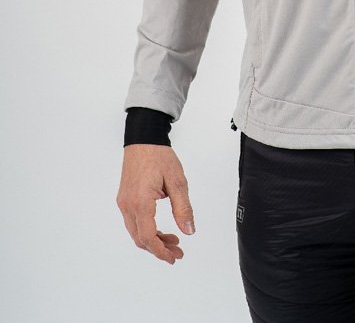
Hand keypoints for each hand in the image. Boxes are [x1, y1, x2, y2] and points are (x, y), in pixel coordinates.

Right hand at [116, 144, 195, 264]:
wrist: (144, 139)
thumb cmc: (160, 157)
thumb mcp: (177, 181)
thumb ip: (183, 208)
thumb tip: (189, 231)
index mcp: (141, 203)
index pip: (148, 237)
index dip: (161, 251)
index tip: (174, 257)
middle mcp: (128, 205)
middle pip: (140, 239)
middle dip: (159, 249)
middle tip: (178, 251)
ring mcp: (124, 202)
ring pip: (136, 232)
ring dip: (153, 240)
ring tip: (173, 240)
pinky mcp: (124, 198)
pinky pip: (133, 222)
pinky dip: (146, 230)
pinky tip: (160, 228)